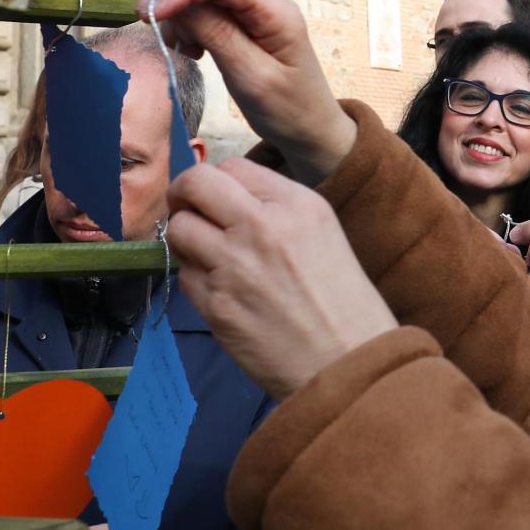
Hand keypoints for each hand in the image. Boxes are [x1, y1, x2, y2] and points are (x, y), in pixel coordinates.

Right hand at [139, 0, 354, 184]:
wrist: (308, 130)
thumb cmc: (288, 109)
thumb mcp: (252, 78)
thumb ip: (218, 35)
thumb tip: (178, 2)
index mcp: (276, 11)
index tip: (152, 15)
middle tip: (147, 14)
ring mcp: (252, 7)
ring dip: (177, 1)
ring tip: (175, 42)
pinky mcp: (240, 20)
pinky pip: (205, 3)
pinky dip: (185, 17)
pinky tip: (189, 48)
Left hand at [167, 158, 397, 400]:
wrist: (349, 362)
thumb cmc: (343, 302)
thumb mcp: (324, 233)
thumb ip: (277, 209)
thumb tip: (227, 200)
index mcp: (296, 204)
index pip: (232, 167)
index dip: (220, 184)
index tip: (220, 202)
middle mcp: (262, 226)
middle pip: (195, 184)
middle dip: (183, 194)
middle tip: (189, 211)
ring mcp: (235, 266)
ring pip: (180, 229)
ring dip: (187, 239)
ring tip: (206, 255)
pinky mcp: (216, 305)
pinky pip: (184, 275)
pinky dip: (196, 278)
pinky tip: (221, 291)